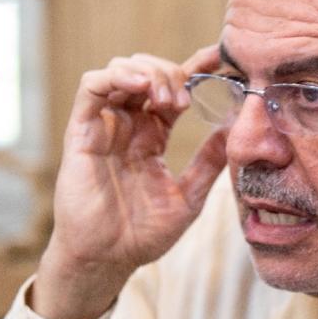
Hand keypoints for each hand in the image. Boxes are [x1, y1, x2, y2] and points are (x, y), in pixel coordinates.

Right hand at [32, 46, 226, 318]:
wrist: (108, 260)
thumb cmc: (142, 234)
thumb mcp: (189, 196)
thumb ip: (209, 163)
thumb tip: (235, 131)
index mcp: (152, 136)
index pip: (172, 89)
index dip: (194, 68)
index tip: (218, 57)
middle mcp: (128, 125)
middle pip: (147, 72)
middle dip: (171, 73)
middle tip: (187, 98)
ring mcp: (104, 126)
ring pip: (120, 71)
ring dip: (148, 72)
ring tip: (168, 98)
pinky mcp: (81, 132)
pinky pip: (91, 87)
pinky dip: (116, 76)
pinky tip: (140, 87)